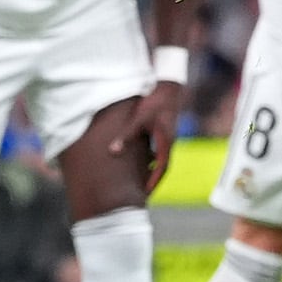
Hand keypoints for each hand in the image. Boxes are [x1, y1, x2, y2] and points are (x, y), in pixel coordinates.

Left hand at [116, 76, 185, 194]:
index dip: (154, 180)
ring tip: (141, 180)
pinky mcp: (163, 132)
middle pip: (163, 166)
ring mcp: (167, 137)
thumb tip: (113, 152)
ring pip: (161, 158)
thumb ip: (127, 135)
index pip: (162, 167)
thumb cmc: (155, 104)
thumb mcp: (138, 119)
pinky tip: (140, 160)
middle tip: (144, 192)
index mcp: (165, 142)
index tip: (146, 192)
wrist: (168, 89)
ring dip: (152, 169)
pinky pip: (158, 150)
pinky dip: (150, 159)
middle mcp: (168, 142)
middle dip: (154, 179)